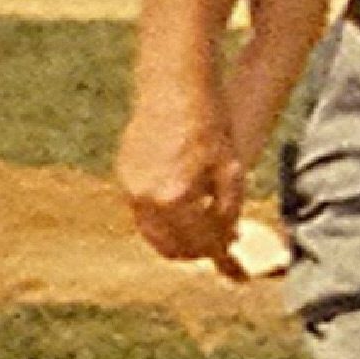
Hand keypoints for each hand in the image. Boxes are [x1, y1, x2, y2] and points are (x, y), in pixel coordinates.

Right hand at [115, 84, 246, 276]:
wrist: (174, 88)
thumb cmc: (209, 126)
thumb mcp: (230, 170)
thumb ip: (227, 211)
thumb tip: (226, 244)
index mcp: (176, 198)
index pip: (200, 244)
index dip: (222, 259)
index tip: (236, 270)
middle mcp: (146, 198)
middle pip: (170, 248)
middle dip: (197, 253)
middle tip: (221, 251)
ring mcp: (129, 187)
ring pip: (153, 233)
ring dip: (179, 238)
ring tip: (207, 230)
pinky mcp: (123, 175)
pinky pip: (142, 212)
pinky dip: (164, 219)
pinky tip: (186, 209)